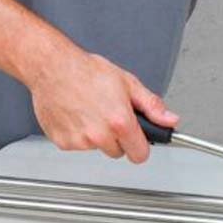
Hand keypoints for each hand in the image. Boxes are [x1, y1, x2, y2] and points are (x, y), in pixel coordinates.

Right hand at [28, 49, 178, 162]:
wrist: (53, 68)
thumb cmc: (87, 71)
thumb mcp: (128, 83)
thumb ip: (152, 106)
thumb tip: (169, 120)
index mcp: (119, 121)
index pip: (140, 155)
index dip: (141, 146)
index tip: (138, 140)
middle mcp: (99, 135)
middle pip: (118, 152)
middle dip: (117, 138)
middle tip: (109, 115)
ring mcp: (80, 141)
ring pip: (97, 148)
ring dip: (97, 136)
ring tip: (91, 111)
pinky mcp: (63, 142)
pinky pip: (78, 146)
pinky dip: (78, 134)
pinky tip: (77, 115)